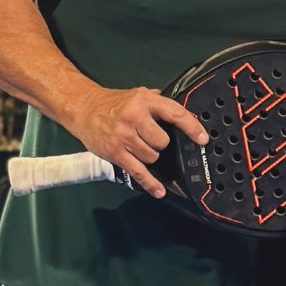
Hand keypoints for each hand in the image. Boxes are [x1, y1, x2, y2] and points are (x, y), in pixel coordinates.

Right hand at [69, 85, 205, 198]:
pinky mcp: (116, 153)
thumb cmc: (112, 103)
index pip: (175, 114)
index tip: (202, 138)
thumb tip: (183, 114)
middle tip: (149, 137)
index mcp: (144, 101)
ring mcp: (124, 136)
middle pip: (163, 141)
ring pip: (152, 156)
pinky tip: (159, 190)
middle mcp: (134, 117)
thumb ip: (159, 102)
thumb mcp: (138, 95)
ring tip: (138, 145)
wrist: (83, 108)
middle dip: (161, 143)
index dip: (192, 127)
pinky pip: (138, 172)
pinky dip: (150, 183)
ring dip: (150, 155)